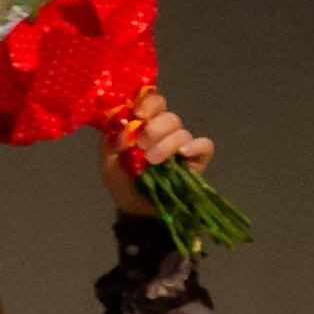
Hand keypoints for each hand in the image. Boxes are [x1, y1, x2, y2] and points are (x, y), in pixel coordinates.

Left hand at [100, 87, 213, 218]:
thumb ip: (111, 145)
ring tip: (153, 160)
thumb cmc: (122, 182)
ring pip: (182, 131)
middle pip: (169, 116)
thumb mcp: (108, 164)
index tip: (138, 114)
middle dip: (155, 128)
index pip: (152, 103)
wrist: (136, 210)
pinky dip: (195, 146)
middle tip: (142, 144)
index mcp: (144, 125)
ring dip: (167, 143)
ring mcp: (182, 145)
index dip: (148, 103)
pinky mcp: (196, 160)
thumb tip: (123, 129)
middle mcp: (164, 131)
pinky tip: (183, 154)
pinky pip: (204, 146)